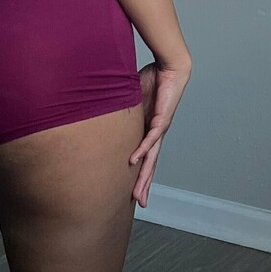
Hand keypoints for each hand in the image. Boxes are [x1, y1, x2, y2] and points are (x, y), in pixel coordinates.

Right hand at [128, 58, 189, 208]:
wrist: (169, 68)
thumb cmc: (152, 80)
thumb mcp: (130, 99)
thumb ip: (120, 108)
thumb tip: (100, 108)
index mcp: (148, 130)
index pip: (145, 157)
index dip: (140, 174)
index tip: (134, 190)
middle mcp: (156, 133)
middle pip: (150, 164)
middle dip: (144, 184)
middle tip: (140, 203)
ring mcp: (160, 128)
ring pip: (152, 158)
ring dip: (144, 176)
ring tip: (138, 193)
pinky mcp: (162, 119)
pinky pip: (150, 137)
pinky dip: (143, 149)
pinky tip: (135, 161)